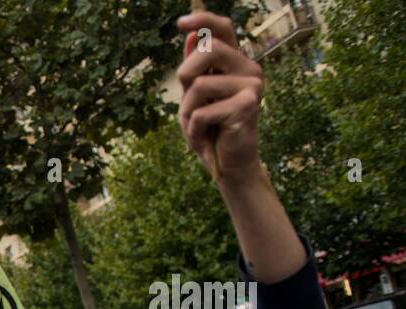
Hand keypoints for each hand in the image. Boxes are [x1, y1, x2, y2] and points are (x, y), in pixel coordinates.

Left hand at [177, 11, 264, 181]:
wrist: (227, 164)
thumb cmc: (210, 129)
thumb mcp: (194, 98)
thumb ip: (193, 69)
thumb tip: (192, 35)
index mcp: (235, 62)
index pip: (223, 29)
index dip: (203, 20)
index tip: (181, 23)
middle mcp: (248, 68)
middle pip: (207, 50)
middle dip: (186, 76)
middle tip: (190, 102)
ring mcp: (252, 85)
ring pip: (199, 85)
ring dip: (187, 111)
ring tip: (199, 125)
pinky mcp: (247, 105)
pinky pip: (201, 112)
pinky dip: (193, 130)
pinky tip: (204, 137)